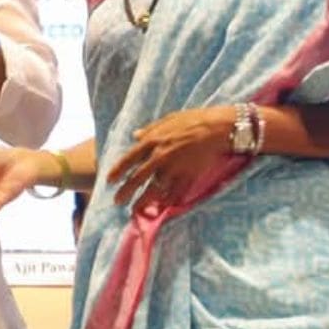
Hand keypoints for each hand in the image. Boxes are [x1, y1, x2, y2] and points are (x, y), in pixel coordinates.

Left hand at [107, 106, 232, 207]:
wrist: (218, 129)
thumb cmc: (194, 120)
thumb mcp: (168, 119)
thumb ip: (150, 129)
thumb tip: (135, 135)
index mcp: (153, 141)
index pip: (129, 159)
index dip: (118, 171)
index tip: (109, 181)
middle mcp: (160, 156)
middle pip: (138, 178)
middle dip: (126, 191)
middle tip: (117, 201)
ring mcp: (174, 168)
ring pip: (154, 189)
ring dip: (143, 201)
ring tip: (135, 210)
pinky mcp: (188, 177)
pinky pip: (174, 193)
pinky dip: (167, 202)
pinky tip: (160, 208)